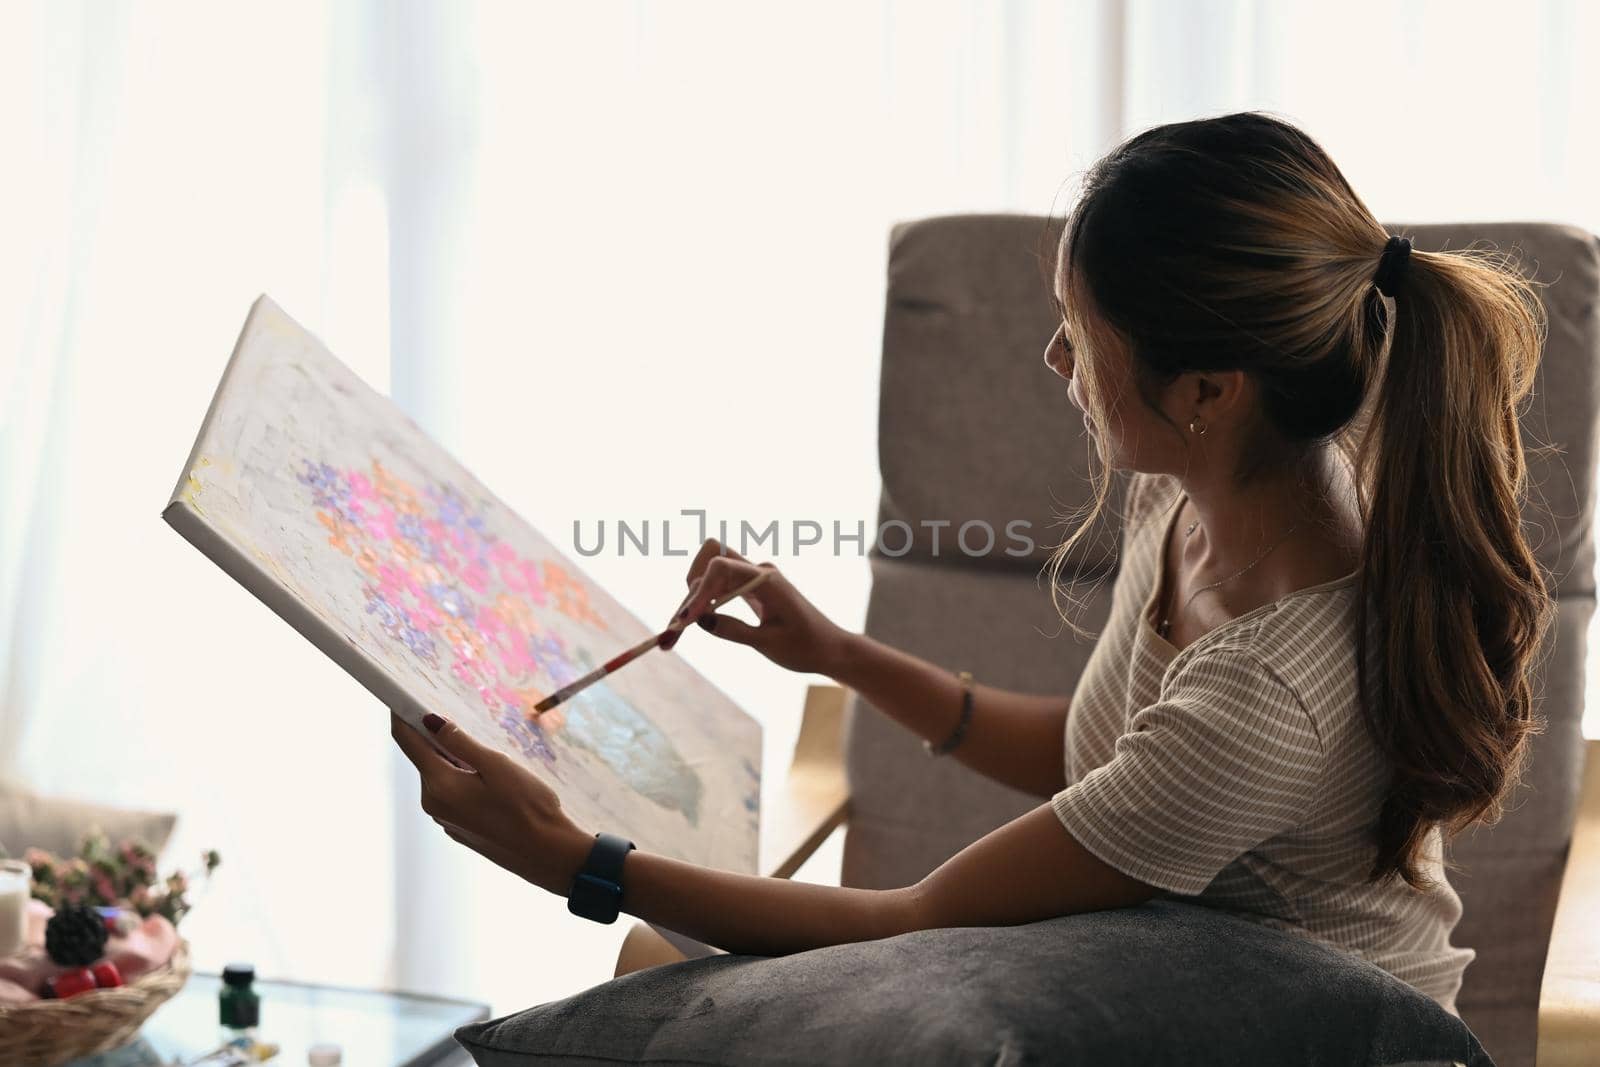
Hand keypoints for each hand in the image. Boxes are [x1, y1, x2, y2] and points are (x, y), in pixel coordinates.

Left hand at [390, 710, 591, 895]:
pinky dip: (462, 778)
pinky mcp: (459, 828)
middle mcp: (434, 804)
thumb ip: (460, 742)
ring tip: (488, 753)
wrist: (549, 855)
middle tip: (463, 717)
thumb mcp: (497, 766)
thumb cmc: (529, 808)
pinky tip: (491, 780)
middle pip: (424, 758)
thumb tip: (430, 720)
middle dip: (437, 736)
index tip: (403, 692)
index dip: (402, 714)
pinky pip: (452, 793)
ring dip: (454, 758)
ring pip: (440, 775)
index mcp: (439, 786)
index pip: (407, 742)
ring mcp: (445, 819)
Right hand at [662, 538, 853, 675]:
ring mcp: (754, 578)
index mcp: (767, 579)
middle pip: (710, 559)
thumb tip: (699, 621)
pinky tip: (693, 623)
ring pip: (711, 573)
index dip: (698, 591)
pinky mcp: (750, 589)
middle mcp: (758, 572)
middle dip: (690, 589)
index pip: (721, 566)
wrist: (830, 649)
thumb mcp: (768, 644)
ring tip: (678, 631)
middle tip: (675, 628)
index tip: (685, 621)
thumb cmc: (806, 647)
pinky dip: (704, 602)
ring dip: (694, 596)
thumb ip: (733, 630)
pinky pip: (719, 585)